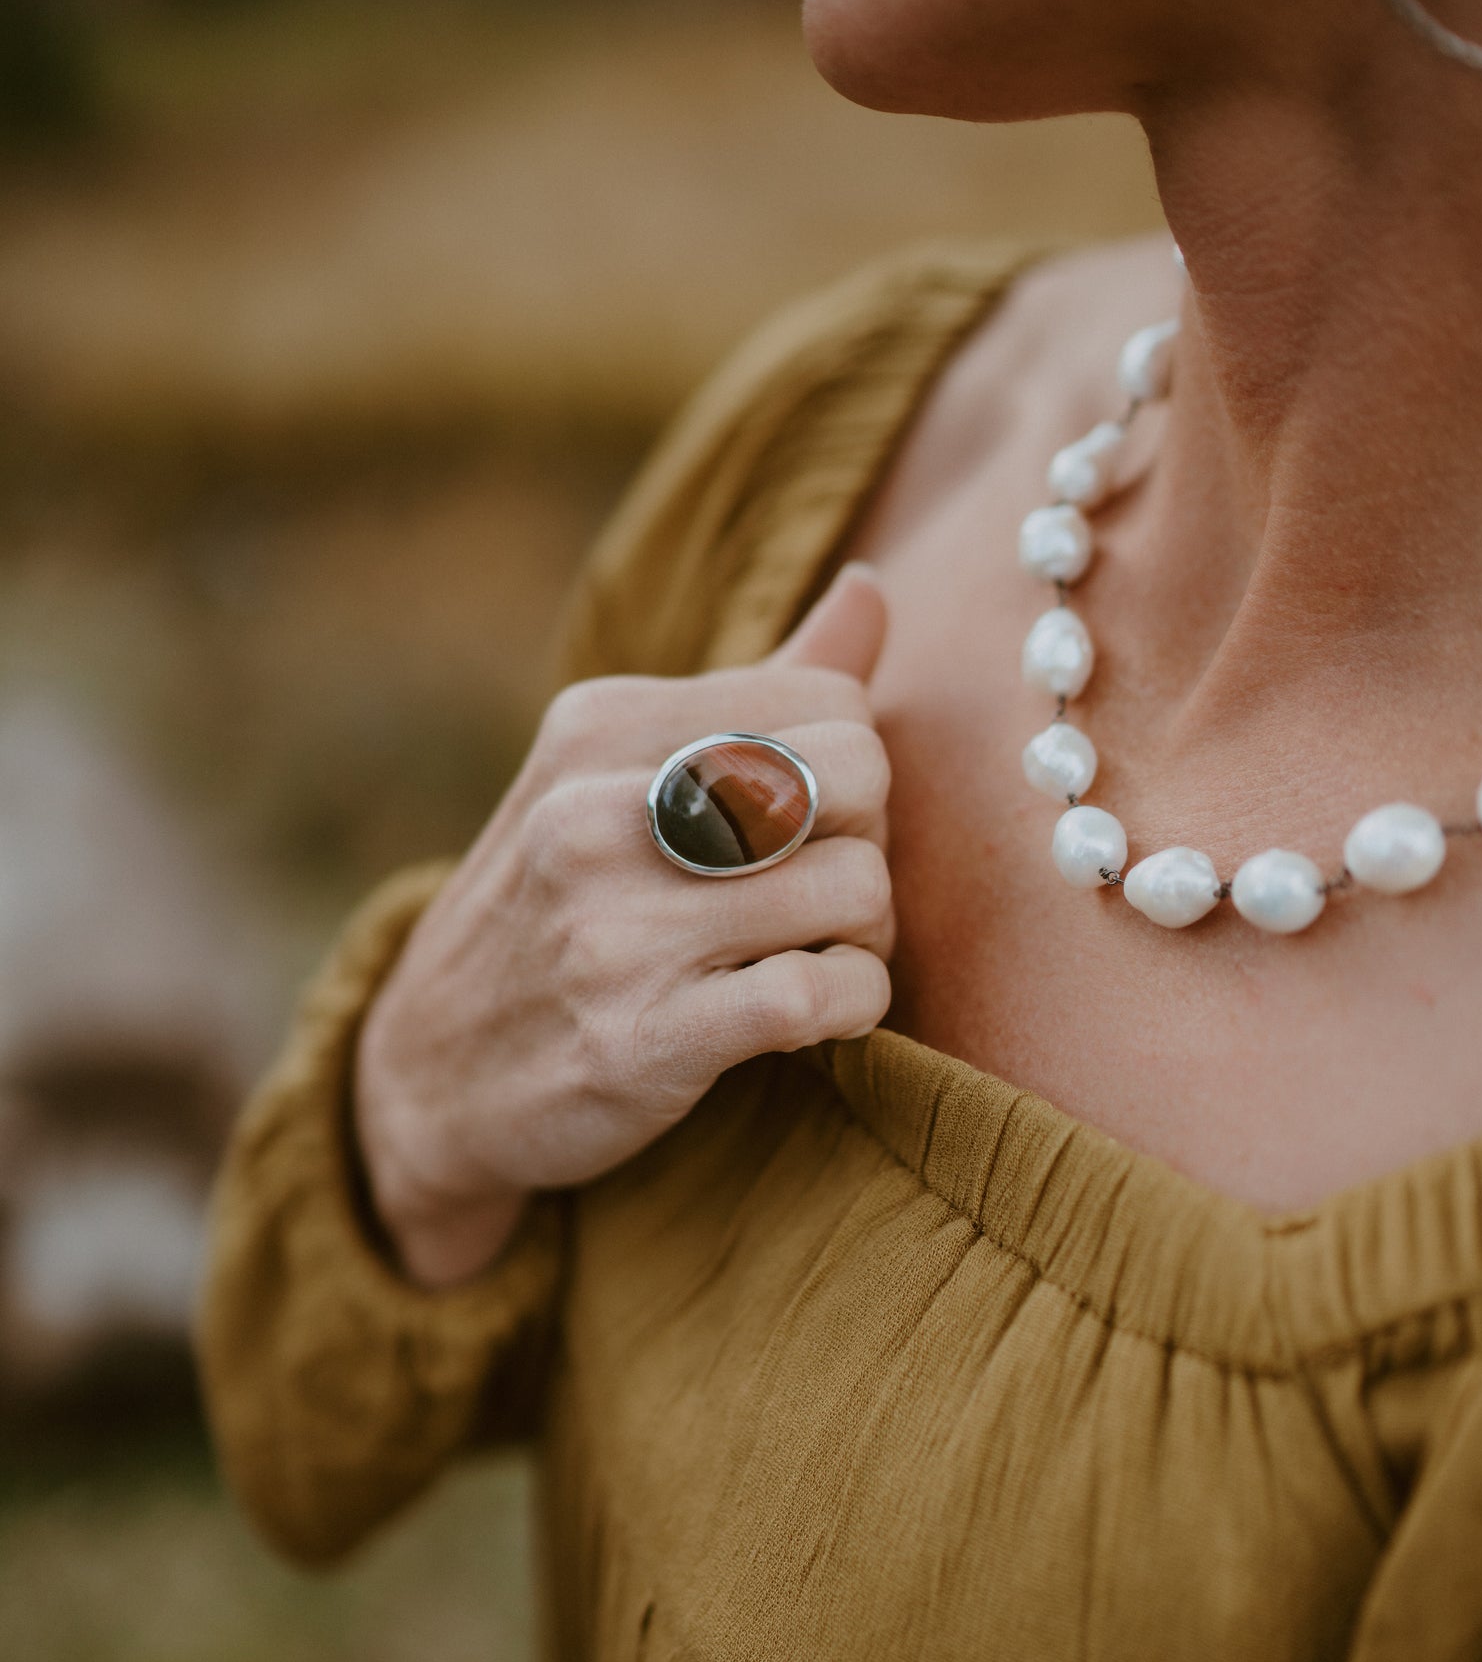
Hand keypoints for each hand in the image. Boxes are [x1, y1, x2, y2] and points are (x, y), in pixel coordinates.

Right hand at [354, 565, 894, 1286]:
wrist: (430, 1075)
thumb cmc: (557, 909)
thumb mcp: (616, 774)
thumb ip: (755, 690)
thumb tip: (871, 585)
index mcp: (600, 724)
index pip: (834, 699)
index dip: (854, 774)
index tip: (809, 833)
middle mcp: (598, 812)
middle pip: (861, 778)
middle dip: (872, 844)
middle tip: (827, 899)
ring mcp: (614, 929)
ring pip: (858, 888)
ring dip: (868, 939)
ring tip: (816, 958)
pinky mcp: (641, 1039)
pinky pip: (824, 995)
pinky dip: (854, 1006)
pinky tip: (814, 1018)